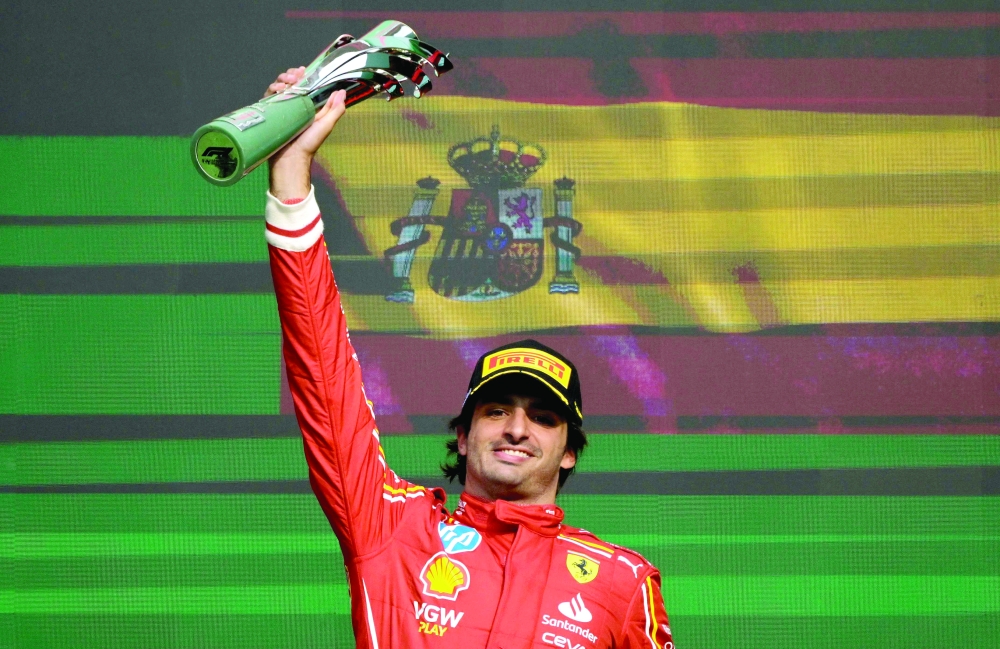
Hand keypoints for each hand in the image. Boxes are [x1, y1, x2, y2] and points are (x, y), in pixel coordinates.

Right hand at [266, 66, 346, 200]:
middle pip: (289, 84)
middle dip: (290, 76)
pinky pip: (268, 98)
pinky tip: (276, 90)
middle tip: (294, 76)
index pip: (304, 86)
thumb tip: (342, 92)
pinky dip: (271, 90)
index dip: (303, 76)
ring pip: (278, 88)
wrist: (289, 160)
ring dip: (281, 81)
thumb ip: (335, 110)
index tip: (303, 71)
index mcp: (307, 107)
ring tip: (286, 83)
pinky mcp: (270, 114)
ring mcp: (281, 110)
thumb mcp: (325, 126)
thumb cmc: (308, 144)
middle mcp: (293, 107)